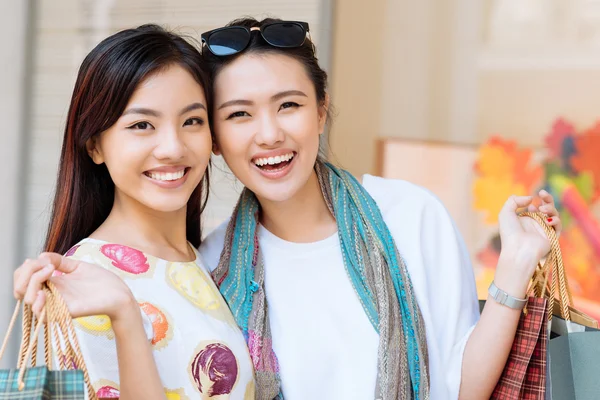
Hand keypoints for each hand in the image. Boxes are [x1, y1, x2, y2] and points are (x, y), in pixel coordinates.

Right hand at [14, 252, 134, 321]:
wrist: (120, 294)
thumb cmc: (102, 281)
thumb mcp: (78, 266)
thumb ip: (59, 261)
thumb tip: (40, 256)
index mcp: (52, 282)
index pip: (24, 278)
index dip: (25, 269)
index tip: (43, 260)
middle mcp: (51, 294)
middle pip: (20, 287)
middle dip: (23, 274)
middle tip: (44, 266)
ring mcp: (57, 303)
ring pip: (27, 299)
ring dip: (29, 284)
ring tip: (48, 272)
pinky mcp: (65, 312)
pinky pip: (41, 314)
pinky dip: (36, 302)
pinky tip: (43, 292)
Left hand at [494, 191, 561, 297]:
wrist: (519, 249)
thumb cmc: (510, 233)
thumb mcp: (506, 213)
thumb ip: (514, 200)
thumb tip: (531, 199)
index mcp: (524, 219)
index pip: (534, 207)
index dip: (533, 201)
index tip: (529, 202)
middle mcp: (535, 224)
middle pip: (547, 207)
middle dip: (547, 198)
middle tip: (542, 193)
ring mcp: (544, 230)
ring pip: (554, 214)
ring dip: (550, 208)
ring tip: (542, 209)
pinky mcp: (552, 236)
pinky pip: (558, 225)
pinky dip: (555, 220)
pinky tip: (547, 221)